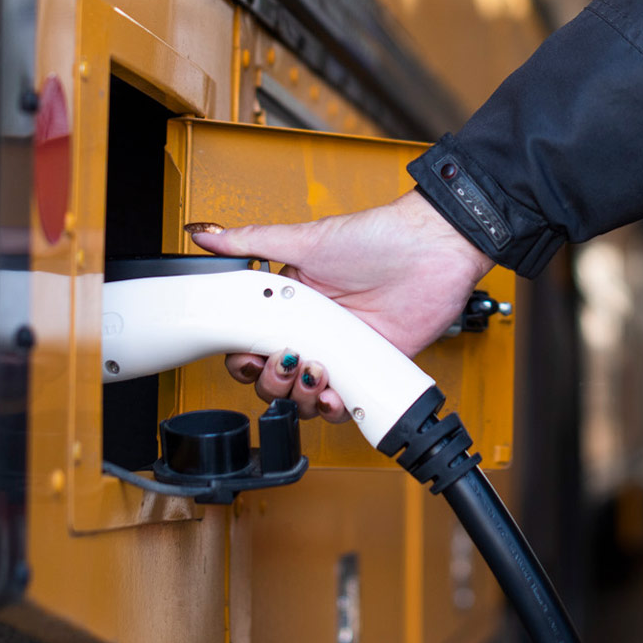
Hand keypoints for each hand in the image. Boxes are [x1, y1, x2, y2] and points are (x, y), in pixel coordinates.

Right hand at [187, 191, 492, 422]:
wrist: (434, 250)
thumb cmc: (378, 238)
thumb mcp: (307, 239)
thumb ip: (253, 241)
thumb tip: (208, 235)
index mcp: (293, 302)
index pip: (253, 342)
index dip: (244, 357)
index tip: (247, 355)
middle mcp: (315, 329)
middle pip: (274, 377)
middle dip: (272, 380)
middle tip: (288, 361)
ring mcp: (342, 351)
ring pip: (305, 396)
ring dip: (301, 396)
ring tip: (315, 374)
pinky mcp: (370, 367)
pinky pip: (344, 402)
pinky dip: (333, 407)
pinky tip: (335, 391)